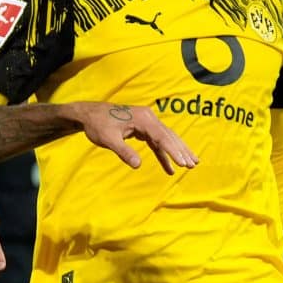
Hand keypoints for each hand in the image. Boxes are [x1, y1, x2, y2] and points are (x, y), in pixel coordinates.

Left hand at [66, 103, 197, 173]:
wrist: (89, 114)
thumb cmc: (97, 125)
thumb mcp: (108, 139)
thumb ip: (123, 151)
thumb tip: (137, 165)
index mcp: (143, 118)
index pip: (162, 137)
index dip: (173, 151)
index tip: (183, 163)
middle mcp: (148, 118)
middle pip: (169, 136)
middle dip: (181, 151)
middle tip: (193, 165)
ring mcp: (146, 122)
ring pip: (166, 138)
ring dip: (177, 152)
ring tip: (191, 165)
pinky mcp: (142, 128)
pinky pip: (156, 142)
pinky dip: (163, 154)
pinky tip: (170, 168)